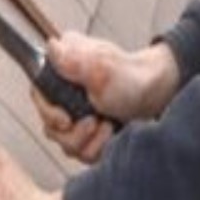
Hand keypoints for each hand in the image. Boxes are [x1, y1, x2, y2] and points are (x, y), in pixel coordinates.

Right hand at [32, 33, 179, 163]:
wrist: (160, 94)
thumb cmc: (133, 77)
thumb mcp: (102, 68)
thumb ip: (73, 61)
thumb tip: (51, 46)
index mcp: (63, 71)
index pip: (38, 96)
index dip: (48, 112)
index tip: (65, 120)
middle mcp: (66, 93)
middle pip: (50, 126)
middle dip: (72, 132)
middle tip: (95, 122)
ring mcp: (78, 114)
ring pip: (66, 143)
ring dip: (88, 141)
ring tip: (108, 127)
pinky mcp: (91, 133)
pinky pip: (83, 152)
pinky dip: (98, 148)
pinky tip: (112, 135)